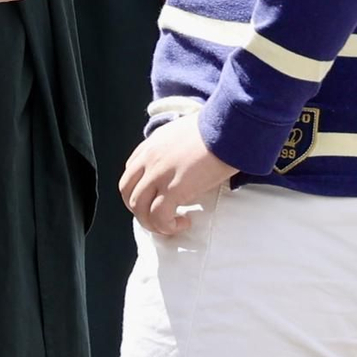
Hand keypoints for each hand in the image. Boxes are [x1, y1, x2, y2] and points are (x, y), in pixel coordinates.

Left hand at [119, 119, 233, 236]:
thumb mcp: (183, 133)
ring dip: (152, 223)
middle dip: (140, 209)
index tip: (156, 198)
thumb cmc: (215, 130)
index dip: (139, 191)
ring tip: (172, 224)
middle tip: (160, 217)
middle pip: (127, 192)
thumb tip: (181, 164)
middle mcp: (149, 159)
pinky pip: (159, 217)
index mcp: (151, 145)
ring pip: (138, 208)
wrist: (228, 129)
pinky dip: (168, 226)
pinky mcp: (173, 188)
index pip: (131, 173)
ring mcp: (158, 174)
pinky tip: (184, 222)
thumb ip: (173, 148)